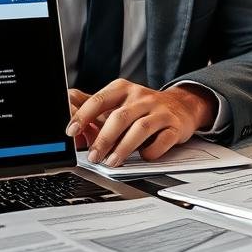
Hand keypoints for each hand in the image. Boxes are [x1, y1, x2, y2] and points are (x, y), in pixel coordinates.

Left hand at [67, 81, 216, 167]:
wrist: (181, 105)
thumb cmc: (143, 107)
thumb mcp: (119, 101)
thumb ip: (96, 109)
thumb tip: (70, 117)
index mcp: (123, 89)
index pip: (99, 100)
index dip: (83, 116)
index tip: (71, 131)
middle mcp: (141, 97)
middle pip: (119, 117)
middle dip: (103, 139)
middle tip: (93, 157)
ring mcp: (159, 111)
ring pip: (140, 128)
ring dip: (123, 148)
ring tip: (112, 162)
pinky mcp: (174, 126)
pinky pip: (163, 140)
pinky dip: (151, 151)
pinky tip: (143, 157)